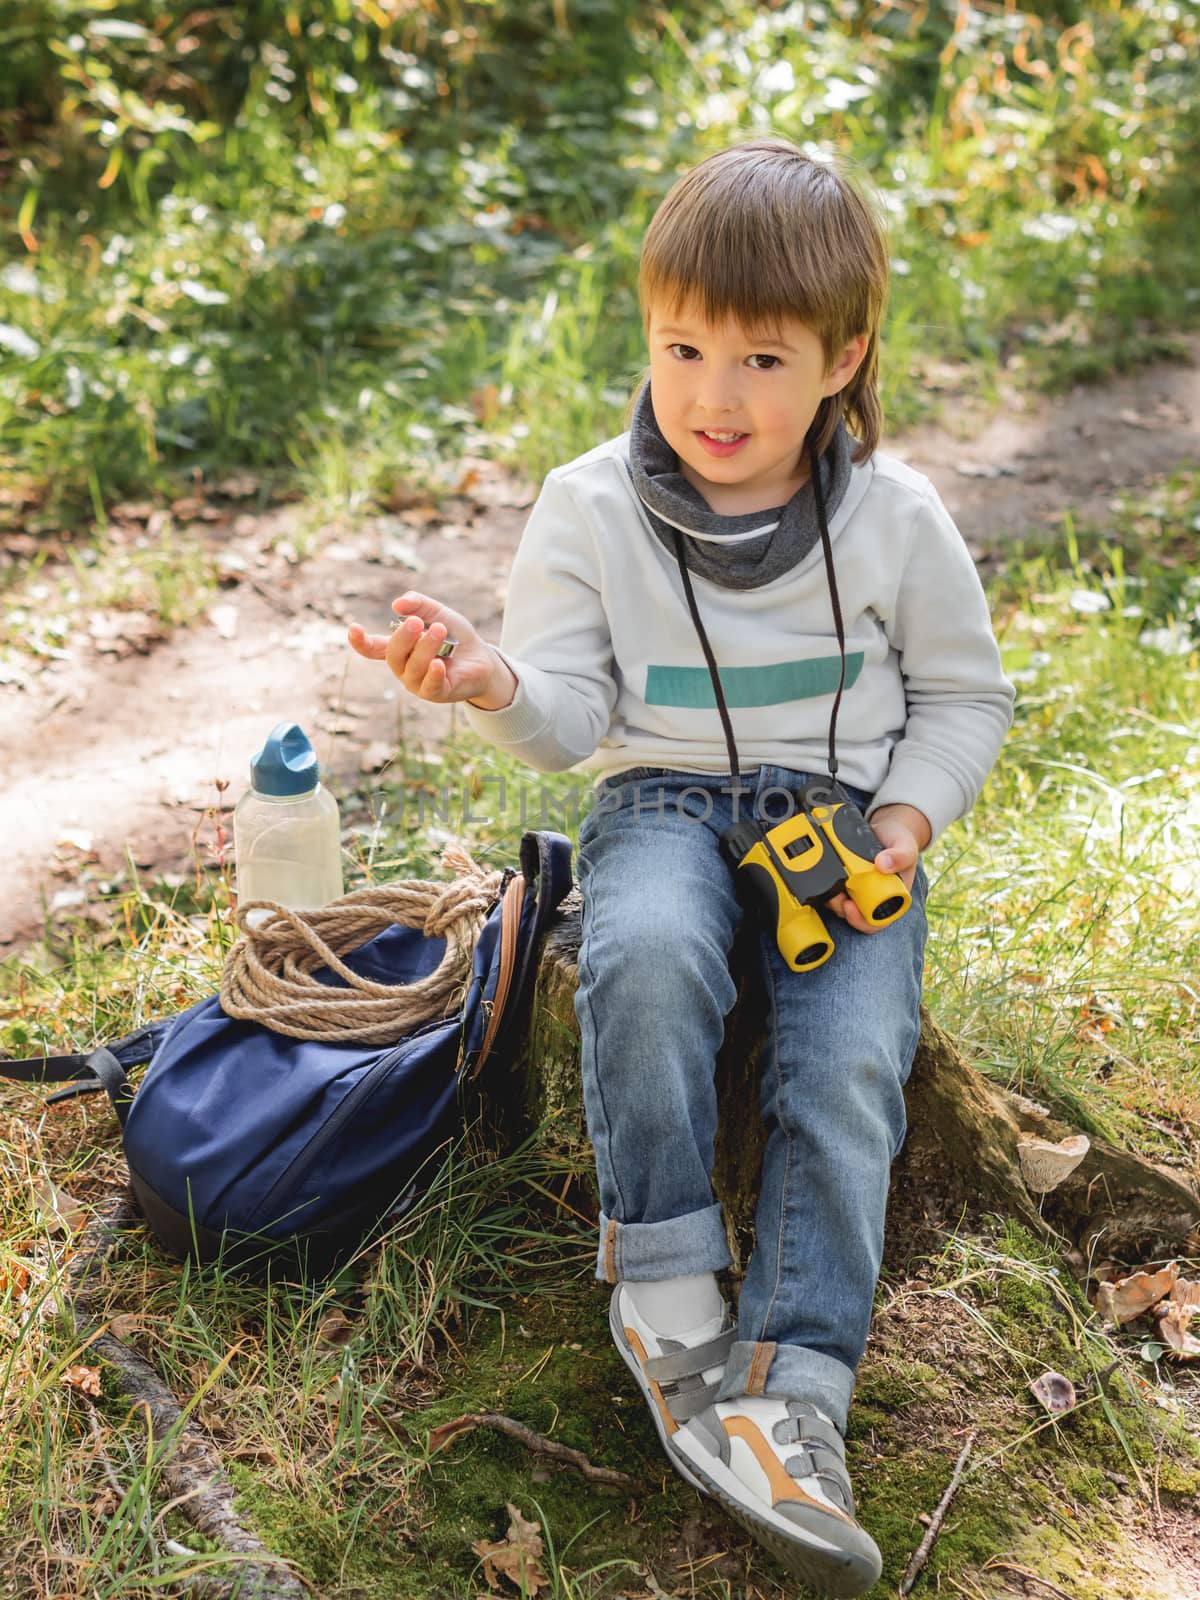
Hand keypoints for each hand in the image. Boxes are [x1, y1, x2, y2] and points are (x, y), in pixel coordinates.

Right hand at [347, 591, 514, 707]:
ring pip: (412, 668)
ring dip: (425, 648)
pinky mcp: (436, 693)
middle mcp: (403, 667)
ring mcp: (418, 683)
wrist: (482, 657)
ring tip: (440, 629)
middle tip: (415, 621)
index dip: (360, 641)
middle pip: (393, 655)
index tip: (354, 628)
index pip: (372, 648)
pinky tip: (439, 663)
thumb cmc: (455, 637)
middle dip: (402, 637)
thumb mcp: (438, 613)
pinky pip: (429, 686)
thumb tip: (397, 604)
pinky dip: (433, 674)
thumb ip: (418, 605)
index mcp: (399, 649)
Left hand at [824, 803, 929, 934]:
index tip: (849, 906)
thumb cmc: (900, 842)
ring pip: (841, 904)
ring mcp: (859, 891)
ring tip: (829, 882)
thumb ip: (900, 856)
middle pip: (854, 915)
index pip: (875, 922)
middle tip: (834, 895)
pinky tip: (825, 875)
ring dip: (832, 897)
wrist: (887, 829)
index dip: (860, 920)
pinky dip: (828, 884)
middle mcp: (874, 899)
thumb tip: (883, 864)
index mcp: (892, 899)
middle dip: (840, 908)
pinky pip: (834, 888)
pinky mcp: (847, 881)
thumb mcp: (905, 846)